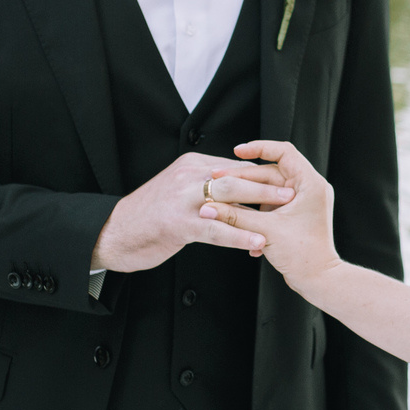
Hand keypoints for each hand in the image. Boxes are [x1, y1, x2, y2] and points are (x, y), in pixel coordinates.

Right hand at [92, 152, 294, 272]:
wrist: (116, 233)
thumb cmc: (151, 215)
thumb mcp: (179, 189)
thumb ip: (205, 184)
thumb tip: (236, 184)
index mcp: (192, 166)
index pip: (234, 166)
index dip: (262, 175)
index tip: (285, 183)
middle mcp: (189, 176)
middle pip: (237, 177)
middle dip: (268, 186)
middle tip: (293, 194)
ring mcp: (183, 199)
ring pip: (230, 199)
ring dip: (260, 208)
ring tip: (284, 216)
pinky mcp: (179, 224)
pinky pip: (217, 229)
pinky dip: (241, 236)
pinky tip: (259, 243)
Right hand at [228, 140, 340, 285]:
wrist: (318, 280)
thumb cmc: (303, 256)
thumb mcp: (265, 231)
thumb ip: (235, 216)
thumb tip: (209, 208)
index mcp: (310, 184)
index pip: (284, 152)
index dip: (259, 148)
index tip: (237, 151)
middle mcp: (310, 189)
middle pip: (272, 172)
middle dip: (245, 178)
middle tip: (219, 179)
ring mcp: (304, 202)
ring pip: (269, 189)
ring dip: (248, 197)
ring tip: (225, 204)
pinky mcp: (297, 215)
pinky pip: (272, 204)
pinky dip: (257, 211)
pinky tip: (242, 223)